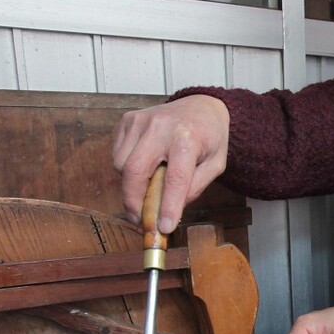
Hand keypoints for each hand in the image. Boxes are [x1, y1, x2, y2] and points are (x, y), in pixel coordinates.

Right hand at [111, 94, 231, 233]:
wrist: (202, 106)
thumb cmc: (210, 137)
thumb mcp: (215, 165)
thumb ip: (195, 188)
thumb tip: (170, 210)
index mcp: (188, 138)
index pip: (175, 179)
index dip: (167, 207)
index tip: (163, 228)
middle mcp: (161, 126)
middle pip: (135, 171)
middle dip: (134, 201)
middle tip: (140, 219)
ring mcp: (141, 121)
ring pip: (121, 165)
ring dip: (130, 184)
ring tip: (148, 187)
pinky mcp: (128, 120)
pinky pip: (117, 154)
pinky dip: (126, 169)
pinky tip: (144, 166)